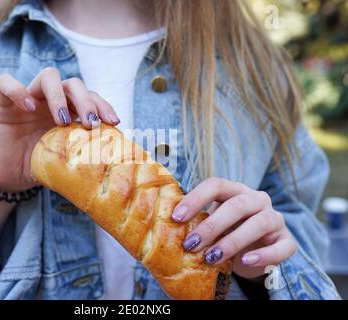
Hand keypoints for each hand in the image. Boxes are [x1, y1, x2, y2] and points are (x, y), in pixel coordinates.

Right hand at [0, 68, 119, 192]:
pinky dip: (18, 91)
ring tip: (63, 121)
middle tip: (91, 125)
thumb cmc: (40, 166)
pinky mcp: (4, 103)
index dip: (103, 106)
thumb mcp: (66, 160)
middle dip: (86, 102)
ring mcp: (29, 98)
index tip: (114, 122)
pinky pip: (6, 83)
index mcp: (70, 111)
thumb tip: (111, 167)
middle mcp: (51, 100)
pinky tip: (29, 108)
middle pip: (74, 84)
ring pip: (48, 76)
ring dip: (59, 96)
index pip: (91, 97)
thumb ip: (83, 156)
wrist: (12, 177)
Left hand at [171, 177, 296, 278]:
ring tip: (212, 258)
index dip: (195, 198)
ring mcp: (275, 219)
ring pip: (259, 223)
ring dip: (233, 241)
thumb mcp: (212, 224)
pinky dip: (264, 255)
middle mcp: (257, 199)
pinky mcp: (287, 241)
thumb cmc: (226, 233)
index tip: (175, 217)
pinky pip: (281, 247)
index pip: (216, 184)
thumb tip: (161, 227)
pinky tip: (245, 261)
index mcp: (235, 190)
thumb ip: (195, 221)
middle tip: (190, 244)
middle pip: (236, 205)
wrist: (253, 253)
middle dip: (211, 225)